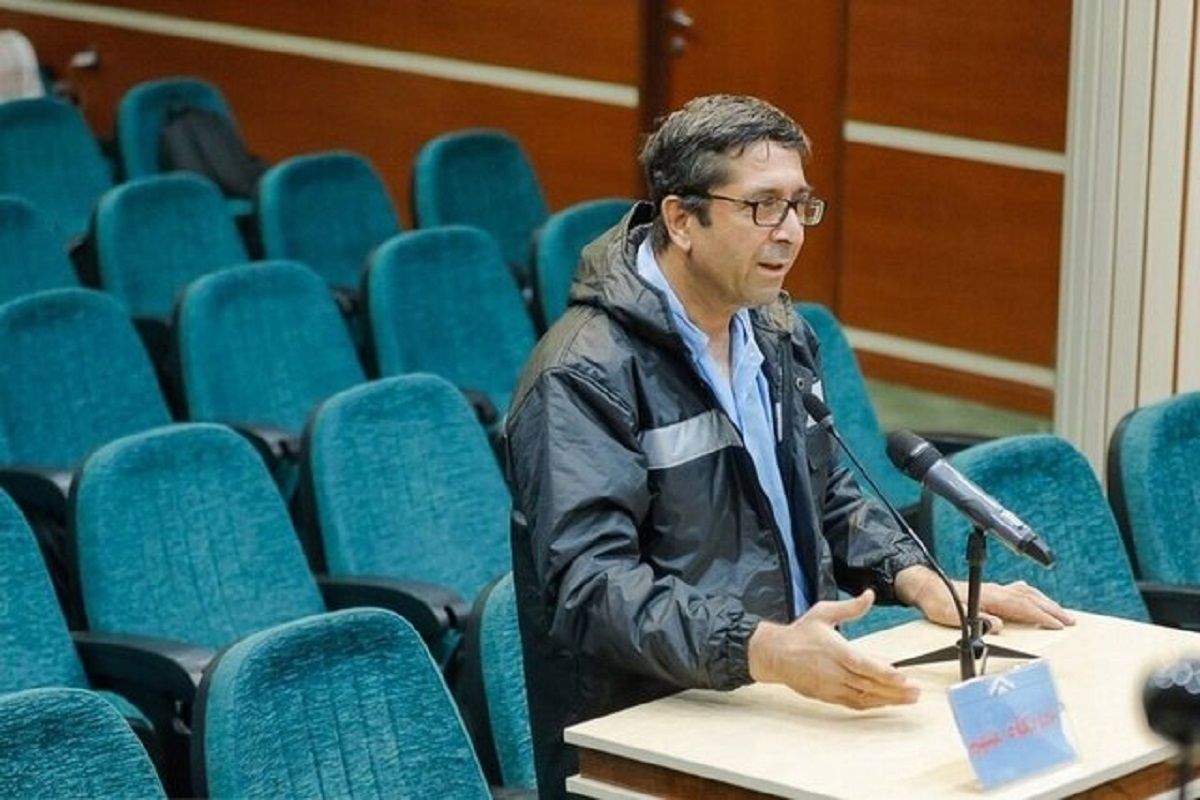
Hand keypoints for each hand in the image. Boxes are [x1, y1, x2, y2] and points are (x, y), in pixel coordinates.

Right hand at [748, 590, 919, 709]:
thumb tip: (869, 595)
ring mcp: (831, 687)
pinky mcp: (827, 696)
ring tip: (908, 700)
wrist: (775, 654)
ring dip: (888, 700)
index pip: (863, 665)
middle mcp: (834, 672)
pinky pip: (853, 704)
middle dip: (895, 690)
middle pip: (868, 685)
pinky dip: (871, 705)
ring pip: (864, 697)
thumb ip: (850, 607)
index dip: (884, 673)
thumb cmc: (799, 633)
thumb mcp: (823, 613)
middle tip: (916, 692)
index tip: (903, 677)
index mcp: (835, 651)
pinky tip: (885, 703)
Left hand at [896, 566, 1075, 631]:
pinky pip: (1019, 591)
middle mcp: (995, 590)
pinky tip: (1036, 599)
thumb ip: (975, 620)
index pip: (1022, 607)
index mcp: (989, 597)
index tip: (1059, 626)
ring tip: (1061, 612)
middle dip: (1052, 610)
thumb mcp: (950, 614)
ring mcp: (994, 589)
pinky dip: (1033, 596)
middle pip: (1030, 598)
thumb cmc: (936, 601)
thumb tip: (998, 626)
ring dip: (1046, 602)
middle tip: (1071, 621)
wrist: (925, 586)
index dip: (1041, 617)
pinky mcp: (991, 590)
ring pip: (1026, 593)